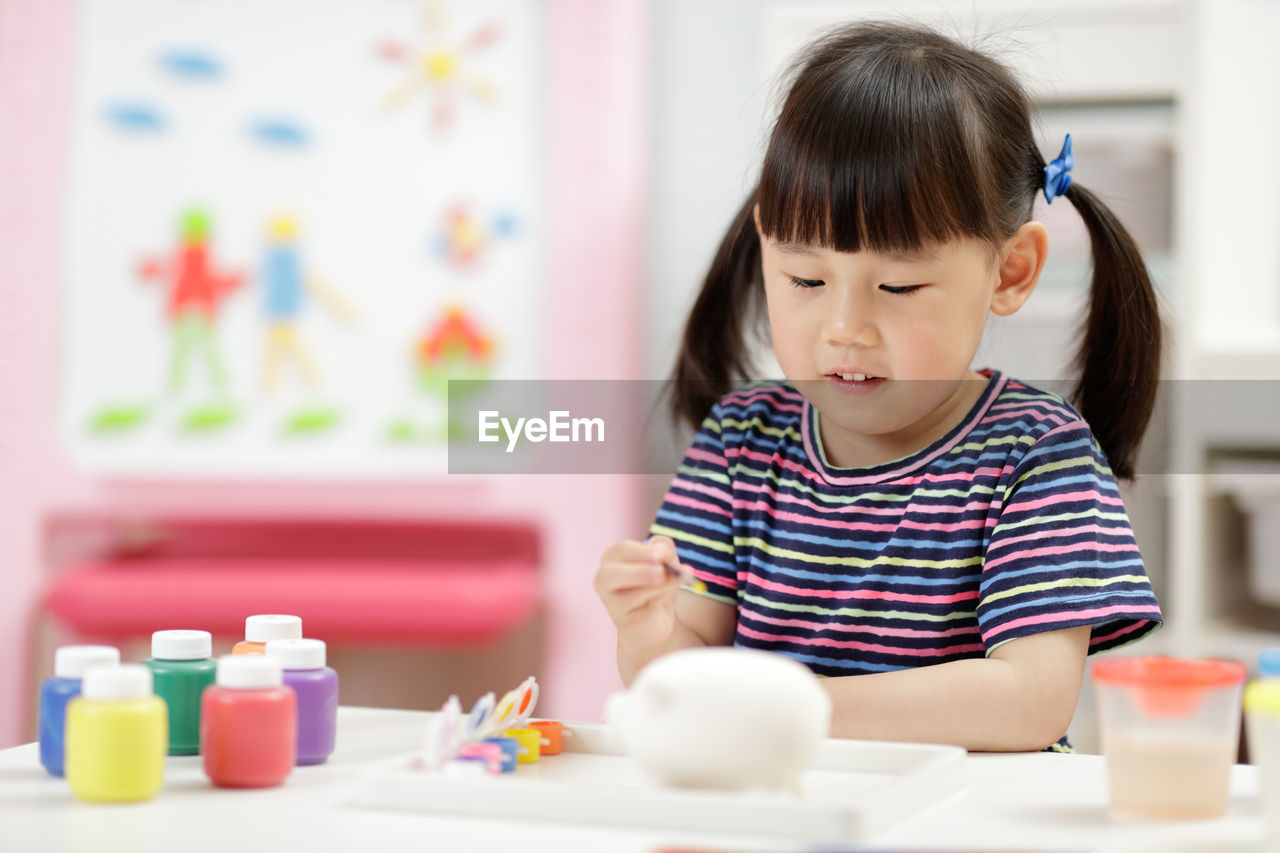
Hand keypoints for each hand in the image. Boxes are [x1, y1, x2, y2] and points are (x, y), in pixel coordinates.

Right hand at [593, 535, 687, 651]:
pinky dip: (658, 603)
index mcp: (613, 556)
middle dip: (639, 572)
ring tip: (676, 581)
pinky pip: (641, 611)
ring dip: (658, 588)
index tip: (666, 555)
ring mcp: (610, 601)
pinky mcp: (621, 620)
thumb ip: (664, 550)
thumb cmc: (656, 583)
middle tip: (662, 573)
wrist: (654, 618)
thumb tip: (665, 553)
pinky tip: (664, 599)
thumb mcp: (665, 562)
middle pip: (610, 574)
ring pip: (631, 595)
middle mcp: (605, 577)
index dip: (645, 551)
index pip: (623, 550)